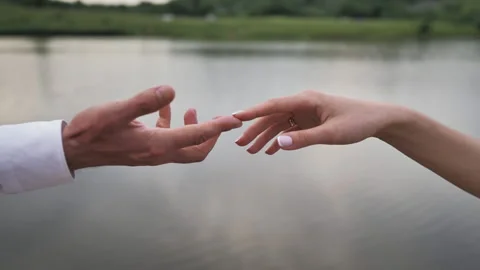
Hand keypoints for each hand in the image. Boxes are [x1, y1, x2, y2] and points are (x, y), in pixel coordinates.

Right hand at [62, 85, 241, 170]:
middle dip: (212, 136)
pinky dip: (171, 124)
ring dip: (193, 129)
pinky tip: (164, 107)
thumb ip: (144, 101)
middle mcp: (158, 153)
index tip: (234, 120)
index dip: (217, 128)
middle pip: (196, 151)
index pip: (195, 137)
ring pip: (184, 146)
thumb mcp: (117, 111)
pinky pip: (166, 138)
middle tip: (220, 120)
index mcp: (156, 145)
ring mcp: (152, 153)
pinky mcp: (145, 149)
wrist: (75, 149)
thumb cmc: (93, 130)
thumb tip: (171, 90)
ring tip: (193, 109)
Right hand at [233, 90, 405, 153]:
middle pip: (272, 117)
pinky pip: (290, 130)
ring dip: (265, 137)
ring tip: (251, 151)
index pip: (273, 105)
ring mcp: (305, 113)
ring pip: (279, 124)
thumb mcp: (331, 134)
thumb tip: (278, 144)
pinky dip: (280, 140)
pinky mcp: (310, 121)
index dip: (252, 112)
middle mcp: (302, 104)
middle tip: (239, 145)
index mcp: (305, 100)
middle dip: (255, 130)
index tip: (234, 117)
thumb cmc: (357, 123)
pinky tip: (271, 151)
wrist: (378, 120)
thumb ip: (304, 139)